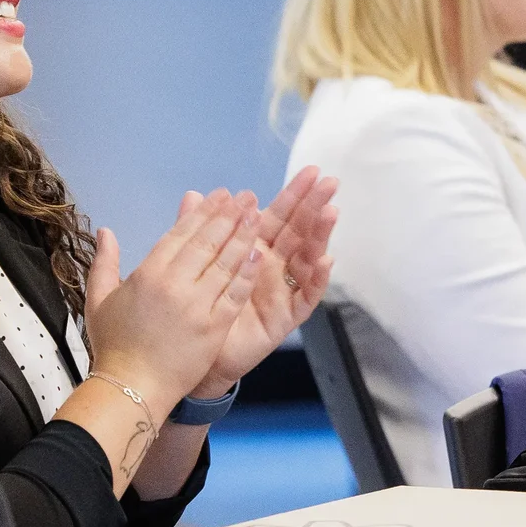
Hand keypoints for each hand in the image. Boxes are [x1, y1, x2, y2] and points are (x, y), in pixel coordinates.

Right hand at [83, 191, 264, 414]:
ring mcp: (197, 305)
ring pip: (225, 263)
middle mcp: (174, 285)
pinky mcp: (215, 326)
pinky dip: (247, 273)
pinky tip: (259, 255)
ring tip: (258, 214)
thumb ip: (104, 262)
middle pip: (207, 242)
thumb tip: (106, 232)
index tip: (219, 196)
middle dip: (229, 215)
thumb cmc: (114, 346)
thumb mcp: (98, 300)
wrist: (131, 388)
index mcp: (147, 274)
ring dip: (244, 236)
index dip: (202, 212)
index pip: (180, 234)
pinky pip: (235, 293)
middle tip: (247, 196)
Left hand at [186, 168, 339, 400]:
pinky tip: (325, 261)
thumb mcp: (196, 265)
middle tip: (330, 183)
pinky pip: (306, 297)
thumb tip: (195, 194)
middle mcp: (274, 266)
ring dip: (320, 236)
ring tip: (330, 213)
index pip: (279, 216)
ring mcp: (283, 290)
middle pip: (299, 232)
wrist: (195, 355)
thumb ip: (198, 229)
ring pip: (307, 259)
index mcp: (255, 250)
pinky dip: (317, 279)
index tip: (311, 171)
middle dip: (315, 207)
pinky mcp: (286, 316)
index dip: (294, 195)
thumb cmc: (200, 308)